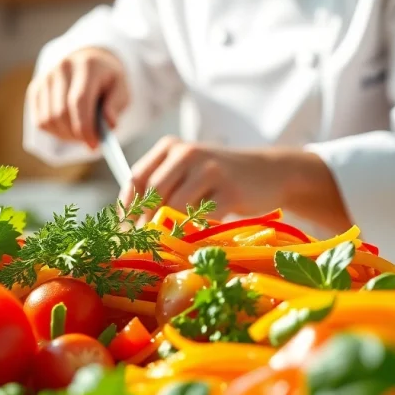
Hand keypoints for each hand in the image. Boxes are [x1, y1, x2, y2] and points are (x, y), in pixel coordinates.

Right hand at [27, 47, 129, 148]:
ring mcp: (45, 77)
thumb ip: (116, 106)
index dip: (85, 127)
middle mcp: (62, 67)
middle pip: (61, 112)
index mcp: (87, 65)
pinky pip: (40, 121)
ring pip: (49, 119)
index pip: (79, 101)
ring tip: (80, 134)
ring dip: (65, 135)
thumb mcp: (121, 89)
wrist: (89, 61)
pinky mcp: (35, 88)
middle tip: (90, 142)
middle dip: (76, 134)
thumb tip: (109, 125)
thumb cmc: (107, 80)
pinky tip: (68, 128)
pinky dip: (54, 131)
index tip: (94, 145)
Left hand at [119, 137, 353, 232]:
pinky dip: (194, 233)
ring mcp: (209, 169)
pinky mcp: (230, 190)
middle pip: (153, 194)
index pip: (136, 178)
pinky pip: (202, 218)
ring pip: (175, 207)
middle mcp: (187, 153)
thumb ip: (162, 189)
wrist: (270, 171)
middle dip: (145, 225)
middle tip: (143, 248)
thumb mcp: (188, 171)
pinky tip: (193, 241)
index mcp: (170, 147)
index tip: (124, 233)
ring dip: (168, 231)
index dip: (127, 209)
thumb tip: (131, 226)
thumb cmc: (221, 178)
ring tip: (168, 248)